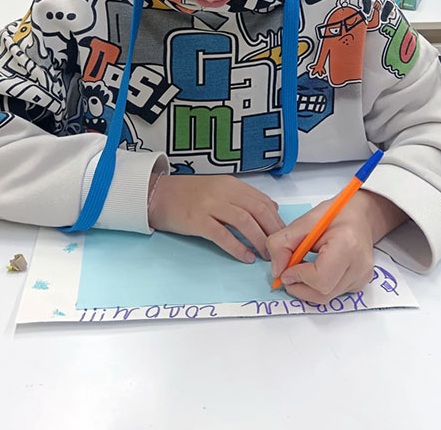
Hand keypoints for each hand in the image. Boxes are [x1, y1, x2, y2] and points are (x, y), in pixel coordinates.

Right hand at [148, 175, 284, 263]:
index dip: (276, 220)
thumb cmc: (188, 194)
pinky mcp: (197, 220)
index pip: (262, 201)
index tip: (284, 235)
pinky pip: (222, 235)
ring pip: (244, 222)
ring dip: (258, 240)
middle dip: (272, 231)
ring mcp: (210, 205)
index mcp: (231, 184)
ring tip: (265, 256)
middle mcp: (223, 192)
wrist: (156, 194)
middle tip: (279, 249)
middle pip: (257, 211)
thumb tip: (271, 208)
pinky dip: (237, 247)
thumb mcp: (219, 188)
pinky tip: (246, 257)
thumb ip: (243, 197)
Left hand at [267, 191, 407, 302]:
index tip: (286, 270)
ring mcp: (362, 277)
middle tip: (287, 273)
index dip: (299, 277)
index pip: (320, 278)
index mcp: (347, 244)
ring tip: (301, 268)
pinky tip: (315, 270)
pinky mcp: (360, 284)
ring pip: (326, 297)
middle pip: (323, 293)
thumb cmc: (336, 214)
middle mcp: (360, 265)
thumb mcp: (304, 221)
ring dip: (307, 287)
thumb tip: (277, 271)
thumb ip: (283, 242)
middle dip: (299, 286)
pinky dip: (318, 287)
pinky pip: (333, 294)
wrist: (360, 216)